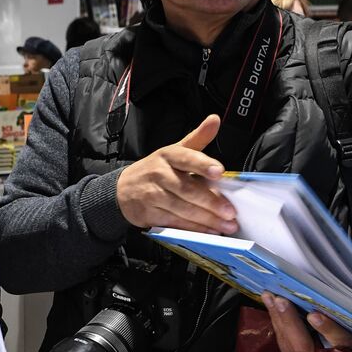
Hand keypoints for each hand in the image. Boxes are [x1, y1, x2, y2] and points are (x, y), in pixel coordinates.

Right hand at [116, 115, 237, 233]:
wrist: (122, 190)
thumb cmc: (155, 170)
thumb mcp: (173, 151)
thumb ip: (197, 138)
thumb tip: (215, 120)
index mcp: (168, 155)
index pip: (186, 158)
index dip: (203, 165)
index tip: (219, 172)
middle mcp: (159, 174)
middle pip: (187, 189)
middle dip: (210, 202)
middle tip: (229, 211)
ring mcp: (152, 195)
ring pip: (182, 209)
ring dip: (206, 219)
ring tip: (226, 225)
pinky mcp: (149, 214)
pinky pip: (174, 223)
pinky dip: (193, 229)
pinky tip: (208, 231)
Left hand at [261, 292, 351, 351]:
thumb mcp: (347, 344)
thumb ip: (331, 331)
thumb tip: (313, 315)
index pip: (298, 339)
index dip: (289, 319)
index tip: (281, 300)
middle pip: (284, 334)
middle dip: (277, 312)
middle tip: (269, 293)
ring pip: (280, 332)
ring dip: (274, 313)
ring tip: (267, 296)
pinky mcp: (289, 349)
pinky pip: (281, 331)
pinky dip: (277, 317)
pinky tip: (273, 305)